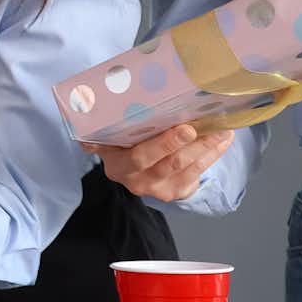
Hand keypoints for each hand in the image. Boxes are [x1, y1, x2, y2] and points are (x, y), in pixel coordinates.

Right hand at [87, 123, 232, 201]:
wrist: (138, 172)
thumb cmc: (125, 143)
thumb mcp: (110, 138)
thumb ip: (103, 127)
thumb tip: (78, 109)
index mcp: (118, 164)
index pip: (138, 156)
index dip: (162, 145)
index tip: (182, 128)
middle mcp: (136, 180)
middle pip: (165, 163)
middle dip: (186, 145)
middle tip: (198, 127)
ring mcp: (158, 189)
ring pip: (185, 167)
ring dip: (206, 147)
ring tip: (222, 128)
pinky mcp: (176, 192)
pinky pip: (198, 173)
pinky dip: (213, 154)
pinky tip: (223, 139)